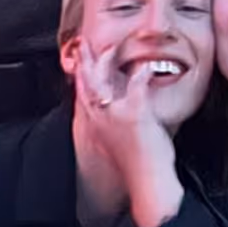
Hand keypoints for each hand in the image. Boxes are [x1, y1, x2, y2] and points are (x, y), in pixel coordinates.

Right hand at [75, 42, 181, 226]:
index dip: (80, 74)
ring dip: (106, 59)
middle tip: (83, 43)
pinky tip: (147, 66)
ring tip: (114, 46)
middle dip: (83, 60)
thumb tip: (125, 115)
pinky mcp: (134, 115)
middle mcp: (101, 118)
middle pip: (85, 82)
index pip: (82, 93)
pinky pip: (136, 86)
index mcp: (97, 125)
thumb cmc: (140, 165)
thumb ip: (119, 125)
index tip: (80, 58)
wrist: (147, 183)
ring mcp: (115, 115)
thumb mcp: (122, 142)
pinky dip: (141, 73)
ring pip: (102, 80)